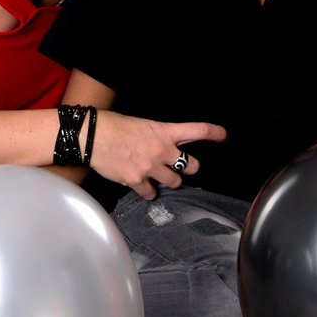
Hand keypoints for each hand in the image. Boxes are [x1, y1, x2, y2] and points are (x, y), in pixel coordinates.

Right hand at [89, 113, 226, 199]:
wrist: (92, 136)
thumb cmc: (116, 126)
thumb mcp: (144, 124)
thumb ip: (160, 135)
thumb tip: (167, 146)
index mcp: (165, 131)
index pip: (198, 130)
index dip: (214, 132)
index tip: (224, 135)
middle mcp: (162, 150)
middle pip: (192, 165)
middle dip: (190, 167)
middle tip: (185, 167)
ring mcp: (150, 166)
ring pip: (175, 182)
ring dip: (171, 181)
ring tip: (162, 177)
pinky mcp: (137, 180)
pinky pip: (151, 193)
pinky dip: (149, 192)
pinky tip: (144, 186)